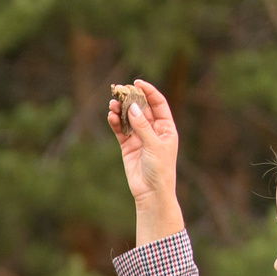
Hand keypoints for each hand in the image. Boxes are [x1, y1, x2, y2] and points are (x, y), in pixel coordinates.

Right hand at [106, 79, 183, 239]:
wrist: (151, 192)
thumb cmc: (160, 169)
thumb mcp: (154, 145)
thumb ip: (143, 126)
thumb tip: (132, 107)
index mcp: (166, 127)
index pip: (158, 103)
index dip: (149, 91)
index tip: (137, 82)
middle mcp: (153, 130)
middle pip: (141, 108)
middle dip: (131, 98)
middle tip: (120, 90)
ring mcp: (140, 137)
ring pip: (129, 118)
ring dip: (120, 110)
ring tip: (111, 104)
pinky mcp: (128, 146)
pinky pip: (121, 130)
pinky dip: (115, 122)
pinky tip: (110, 116)